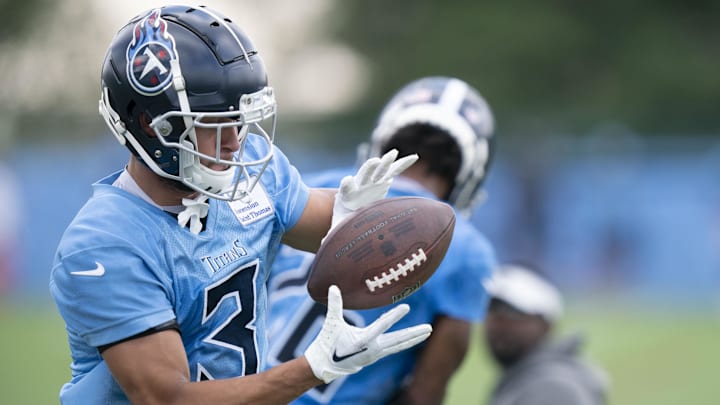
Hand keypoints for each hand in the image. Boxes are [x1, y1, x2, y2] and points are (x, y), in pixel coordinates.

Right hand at [304, 285, 431, 382]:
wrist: (325, 366)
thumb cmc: (328, 343)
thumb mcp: (331, 323)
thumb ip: (334, 305)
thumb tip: (333, 286)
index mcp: (362, 340)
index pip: (381, 325)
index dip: (394, 316)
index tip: (406, 307)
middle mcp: (372, 348)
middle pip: (398, 340)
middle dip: (414, 333)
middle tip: (429, 328)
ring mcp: (376, 354)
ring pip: (399, 345)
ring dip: (414, 338)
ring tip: (428, 331)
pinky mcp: (376, 356)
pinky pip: (395, 348)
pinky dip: (405, 342)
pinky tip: (414, 338)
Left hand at [330, 149, 417, 230]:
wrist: (351, 209)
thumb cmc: (345, 219)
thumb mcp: (339, 226)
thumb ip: (333, 233)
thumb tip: (324, 243)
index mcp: (348, 194)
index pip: (346, 187)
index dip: (347, 183)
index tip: (347, 180)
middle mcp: (360, 184)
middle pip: (364, 174)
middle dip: (369, 169)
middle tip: (375, 161)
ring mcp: (372, 180)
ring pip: (380, 169)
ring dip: (387, 162)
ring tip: (394, 153)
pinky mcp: (383, 179)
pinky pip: (394, 170)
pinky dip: (403, 164)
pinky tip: (414, 157)